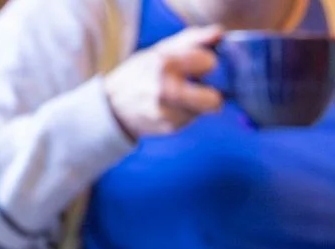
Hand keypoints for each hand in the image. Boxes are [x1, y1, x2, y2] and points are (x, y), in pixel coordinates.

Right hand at [101, 27, 222, 138]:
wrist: (115, 105)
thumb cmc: (142, 72)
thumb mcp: (162, 50)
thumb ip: (193, 40)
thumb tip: (219, 34)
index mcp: (164, 62)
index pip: (209, 62)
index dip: (207, 64)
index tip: (198, 66)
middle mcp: (166, 89)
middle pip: (215, 100)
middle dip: (212, 93)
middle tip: (198, 87)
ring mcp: (168, 111)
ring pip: (206, 110)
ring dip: (198, 103)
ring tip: (180, 96)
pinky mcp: (170, 127)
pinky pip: (194, 119)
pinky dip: (188, 113)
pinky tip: (173, 107)